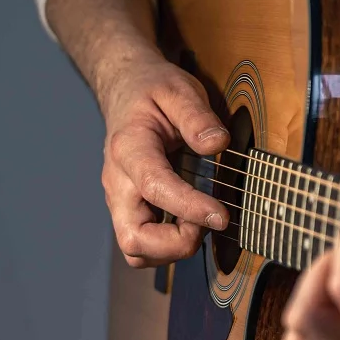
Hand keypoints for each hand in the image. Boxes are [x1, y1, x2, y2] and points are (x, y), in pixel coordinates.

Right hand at [97, 49, 230, 267]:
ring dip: (171, 250)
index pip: (154, 187)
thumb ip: (197, 116)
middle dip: (174, 245)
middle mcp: (117, 181)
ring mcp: (119, 199)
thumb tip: (217, 144)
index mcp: (129, 148)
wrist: (124, 90)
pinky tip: (189, 223)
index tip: (222, 216)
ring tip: (200, 222)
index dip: (188, 207)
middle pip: (132, 237)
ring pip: (134, 249)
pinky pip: (141, 243)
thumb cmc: (152, 90)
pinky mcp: (127, 208)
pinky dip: (167, 246)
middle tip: (208, 224)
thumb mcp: (178, 89)